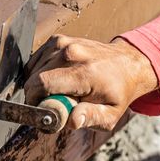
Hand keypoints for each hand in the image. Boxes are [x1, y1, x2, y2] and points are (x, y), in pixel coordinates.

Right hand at [24, 34, 157, 130]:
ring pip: (32, 70)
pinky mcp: (58, 40)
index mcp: (84, 72)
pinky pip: (35, 61)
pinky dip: (37, 72)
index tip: (41, 111)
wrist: (127, 63)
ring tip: (55, 91)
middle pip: (34, 78)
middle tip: (51, 104)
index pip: (42, 84)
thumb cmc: (117, 92)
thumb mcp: (110, 114)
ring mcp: (63, 43)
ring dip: (37, 84)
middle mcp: (72, 53)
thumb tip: (71, 120)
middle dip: (35, 95)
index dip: (34, 101)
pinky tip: (52, 79)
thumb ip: (90, 118)